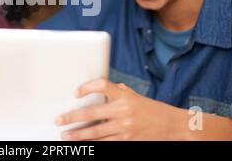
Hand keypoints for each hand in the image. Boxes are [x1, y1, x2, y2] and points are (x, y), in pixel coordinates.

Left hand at [55, 78, 184, 140]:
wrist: (173, 125)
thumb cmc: (152, 109)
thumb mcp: (136, 96)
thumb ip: (119, 92)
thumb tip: (100, 90)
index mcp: (124, 96)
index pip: (101, 85)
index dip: (86, 87)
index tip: (75, 92)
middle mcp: (123, 111)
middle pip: (91, 113)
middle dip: (72, 117)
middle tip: (59, 120)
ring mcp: (125, 128)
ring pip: (95, 133)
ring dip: (78, 135)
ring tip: (65, 136)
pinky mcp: (128, 141)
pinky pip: (106, 144)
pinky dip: (94, 145)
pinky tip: (83, 146)